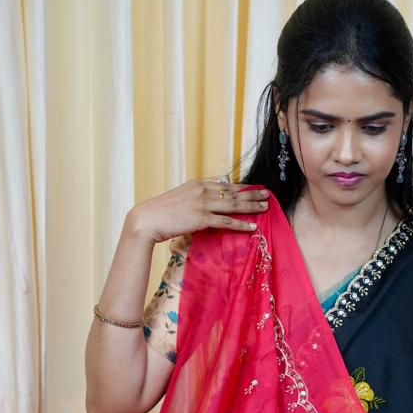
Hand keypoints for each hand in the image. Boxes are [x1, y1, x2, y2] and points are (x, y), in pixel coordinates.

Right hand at [127, 179, 270, 244]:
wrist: (146, 220)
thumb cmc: (159, 214)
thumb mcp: (178, 201)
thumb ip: (193, 201)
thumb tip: (203, 207)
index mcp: (196, 184)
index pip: (223, 184)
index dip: (240, 187)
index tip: (252, 188)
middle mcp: (201, 190)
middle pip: (232, 192)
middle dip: (251, 193)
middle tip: (267, 194)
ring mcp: (202, 203)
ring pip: (233, 204)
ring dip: (251, 206)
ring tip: (265, 207)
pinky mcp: (201, 218)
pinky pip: (226, 222)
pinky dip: (241, 224)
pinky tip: (253, 227)